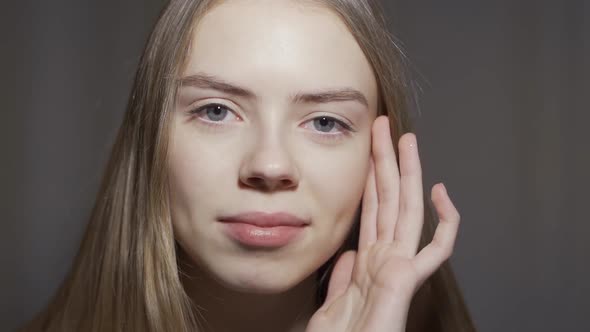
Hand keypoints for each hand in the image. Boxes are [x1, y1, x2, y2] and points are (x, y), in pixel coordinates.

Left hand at [306, 116, 460, 331]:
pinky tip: (442, 192)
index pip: (372, 208)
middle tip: (384, 127)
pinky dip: (446, 223)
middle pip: (388, 199)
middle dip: (386, 161)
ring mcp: (399, 267)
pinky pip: (436, 249)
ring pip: (407, 209)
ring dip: (408, 173)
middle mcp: (386, 258)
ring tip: (406, 138)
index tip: (370, 151)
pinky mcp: (408, 281)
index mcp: (368, 261)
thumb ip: (340, 276)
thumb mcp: (331, 303)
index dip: (372, 178)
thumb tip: (348, 251)